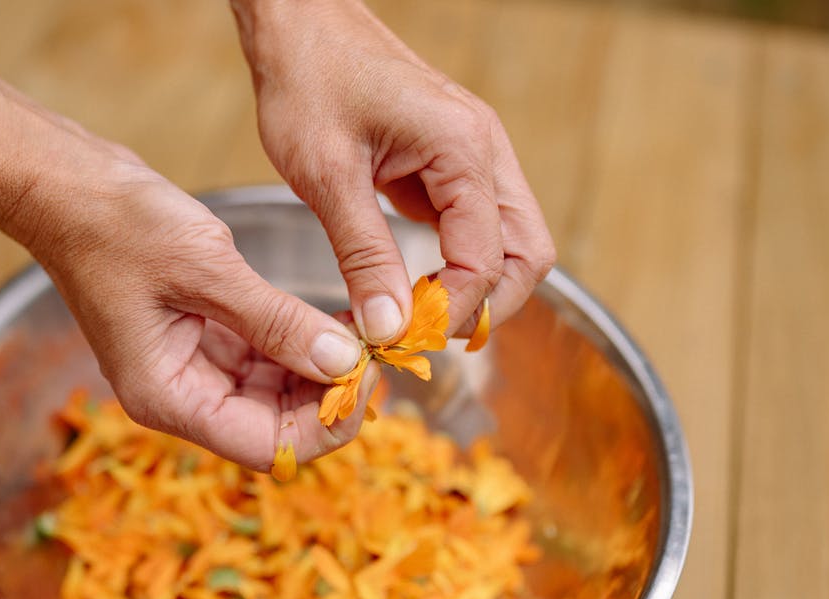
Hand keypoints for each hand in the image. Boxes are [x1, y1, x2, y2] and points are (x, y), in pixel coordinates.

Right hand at [9, 155, 377, 470]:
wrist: (66, 184)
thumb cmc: (117, 225)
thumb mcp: (207, 271)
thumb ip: (277, 322)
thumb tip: (345, 362)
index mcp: (168, 397)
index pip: (266, 446)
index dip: (325, 423)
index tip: (366, 376)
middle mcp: (179, 394)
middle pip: (273, 426)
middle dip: (327, 396)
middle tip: (376, 351)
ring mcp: (189, 366)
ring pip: (273, 393)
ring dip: (319, 369)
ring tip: (363, 332)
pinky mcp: (200, 337)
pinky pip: (261, 358)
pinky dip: (298, 343)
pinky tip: (334, 318)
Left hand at [232, 0, 555, 340]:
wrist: (300, 24)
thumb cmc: (310, 80)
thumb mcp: (327, 175)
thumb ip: (363, 255)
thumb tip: (389, 326)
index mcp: (463, 148)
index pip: (489, 257)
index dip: (454, 309)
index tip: (406, 338)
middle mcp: (485, 150)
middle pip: (527, 254)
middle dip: (485, 305)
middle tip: (423, 335)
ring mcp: (474, 156)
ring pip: (511, 243)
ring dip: (476, 287)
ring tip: (417, 315)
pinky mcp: (451, 163)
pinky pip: (477, 226)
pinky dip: (457, 263)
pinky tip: (413, 283)